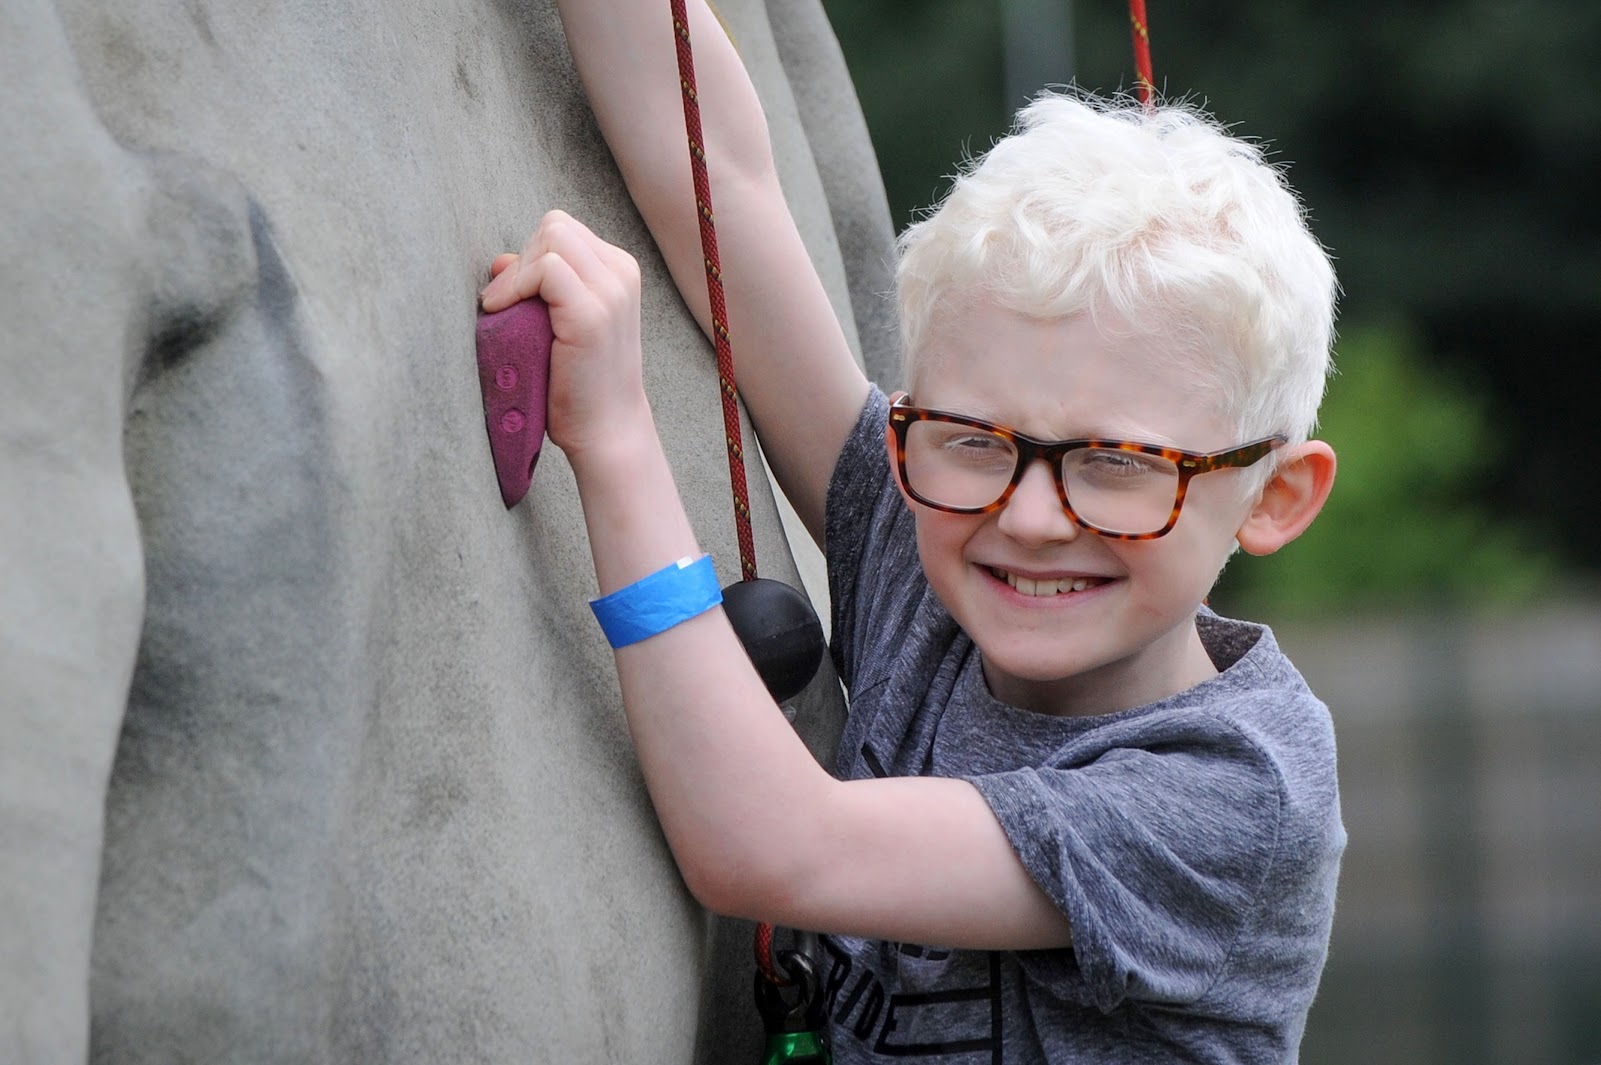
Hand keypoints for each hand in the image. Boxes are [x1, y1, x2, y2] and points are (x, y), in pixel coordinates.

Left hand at [480, 210, 650, 466]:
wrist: (607, 431)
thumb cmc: (579, 383)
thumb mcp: (559, 324)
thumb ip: (538, 287)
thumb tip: (501, 259)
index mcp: (619, 271)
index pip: (562, 230)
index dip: (530, 256)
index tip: (514, 296)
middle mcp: (621, 274)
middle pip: (555, 226)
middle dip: (523, 259)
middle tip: (508, 304)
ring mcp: (611, 291)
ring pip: (551, 236)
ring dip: (518, 271)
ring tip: (506, 310)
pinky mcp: (592, 313)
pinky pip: (546, 268)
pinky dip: (516, 285)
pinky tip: (502, 312)